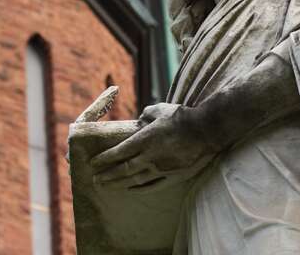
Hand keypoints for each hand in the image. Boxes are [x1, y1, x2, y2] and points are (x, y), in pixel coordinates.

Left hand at [90, 103, 215, 193]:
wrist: (206, 130)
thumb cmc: (182, 117)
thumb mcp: (160, 110)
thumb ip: (146, 114)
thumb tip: (140, 119)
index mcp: (144, 139)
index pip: (119, 152)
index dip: (105, 159)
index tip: (93, 163)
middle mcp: (150, 156)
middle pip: (123, 169)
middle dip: (107, 175)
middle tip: (95, 180)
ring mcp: (161, 169)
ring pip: (135, 180)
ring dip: (118, 184)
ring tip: (107, 186)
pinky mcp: (173, 176)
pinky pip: (152, 185)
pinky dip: (138, 188)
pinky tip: (129, 189)